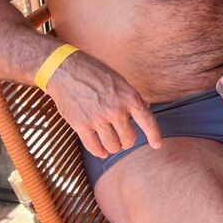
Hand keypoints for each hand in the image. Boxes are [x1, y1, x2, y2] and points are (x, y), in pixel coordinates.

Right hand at [45, 52, 160, 158]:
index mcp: (129, 97)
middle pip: (129, 139)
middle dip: (127, 141)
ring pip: (113, 146)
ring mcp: (98, 119)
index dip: (154, 136)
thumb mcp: (120, 81)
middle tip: (123, 138)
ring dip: (114, 147)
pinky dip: (99, 152)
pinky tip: (101, 150)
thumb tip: (147, 108)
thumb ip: (133, 97)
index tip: (156, 145)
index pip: (147, 121)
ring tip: (112, 143)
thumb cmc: (95, 73)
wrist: (66, 71)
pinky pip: (94, 147)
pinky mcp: (81, 125)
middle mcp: (116, 110)